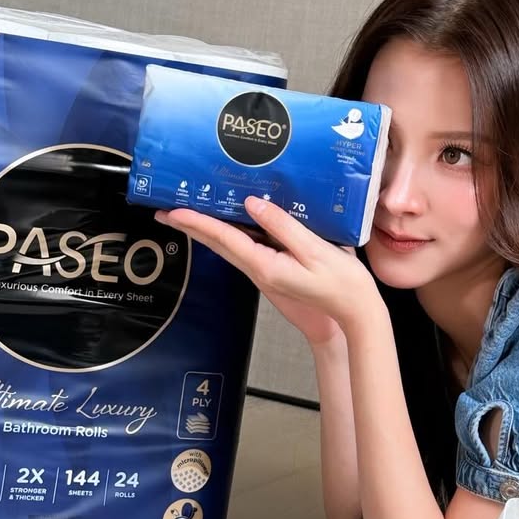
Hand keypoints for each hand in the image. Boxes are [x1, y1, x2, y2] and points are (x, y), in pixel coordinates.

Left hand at [155, 198, 382, 338]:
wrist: (353, 314)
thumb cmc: (341, 284)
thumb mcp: (314, 251)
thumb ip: (282, 226)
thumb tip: (252, 204)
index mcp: (265, 265)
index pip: (224, 239)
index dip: (197, 222)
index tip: (174, 211)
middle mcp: (260, 269)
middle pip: (218, 244)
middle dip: (190, 228)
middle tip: (165, 212)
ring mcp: (267, 270)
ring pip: (230, 246)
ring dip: (207, 230)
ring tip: (189, 212)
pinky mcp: (276, 268)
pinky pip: (248, 246)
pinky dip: (232, 232)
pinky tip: (233, 220)